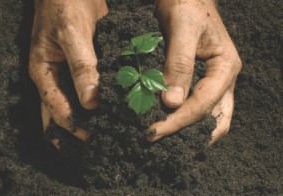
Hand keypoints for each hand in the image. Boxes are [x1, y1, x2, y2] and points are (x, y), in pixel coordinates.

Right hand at [29, 0, 107, 148]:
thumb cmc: (64, 5)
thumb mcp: (71, 33)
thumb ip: (81, 66)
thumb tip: (90, 101)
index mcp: (43, 72)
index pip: (55, 107)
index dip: (72, 125)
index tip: (91, 136)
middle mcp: (51, 77)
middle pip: (57, 112)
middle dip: (72, 129)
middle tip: (92, 145)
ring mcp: (63, 73)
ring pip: (67, 105)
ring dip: (79, 121)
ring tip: (93, 137)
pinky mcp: (76, 68)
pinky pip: (80, 92)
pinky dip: (88, 105)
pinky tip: (99, 113)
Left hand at [147, 0, 241, 152]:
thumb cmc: (187, 4)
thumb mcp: (182, 31)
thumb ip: (178, 66)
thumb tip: (170, 103)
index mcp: (225, 67)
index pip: (203, 104)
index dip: (178, 121)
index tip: (153, 131)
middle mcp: (224, 78)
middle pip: (214, 118)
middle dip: (187, 133)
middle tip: (159, 140)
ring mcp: (215, 80)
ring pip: (211, 117)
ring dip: (191, 131)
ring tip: (168, 142)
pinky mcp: (202, 79)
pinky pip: (200, 106)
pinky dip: (187, 119)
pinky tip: (171, 123)